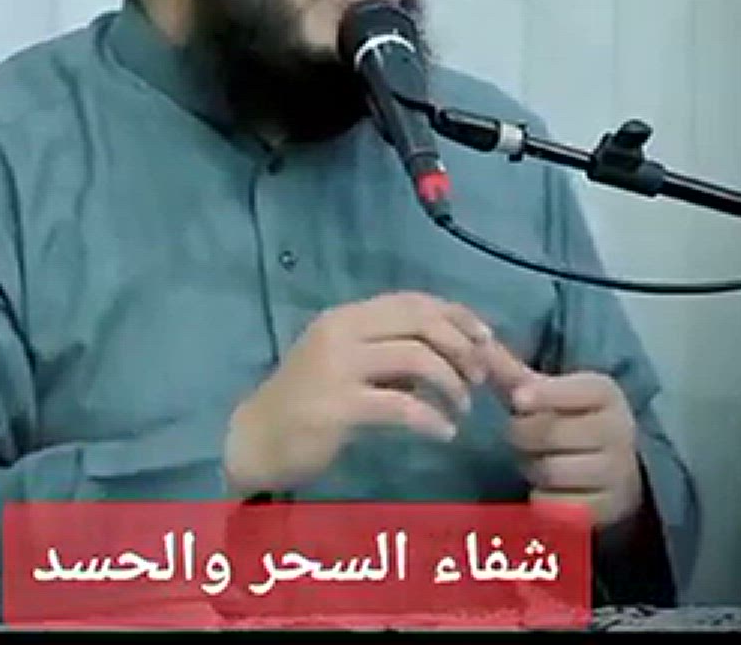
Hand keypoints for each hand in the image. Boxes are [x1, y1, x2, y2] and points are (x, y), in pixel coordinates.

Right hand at [223, 290, 493, 496]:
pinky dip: (432, 418)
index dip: (457, 315)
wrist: (254, 440)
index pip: (413, 301)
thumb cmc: (305, 403)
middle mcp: (341, 332)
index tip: (486, 339)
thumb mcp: (346, 363)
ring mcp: (337, 368)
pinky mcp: (338, 407)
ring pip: (417, 357)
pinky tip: (443, 433)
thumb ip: (389, 351)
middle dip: (462, 347)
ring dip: (451, 383)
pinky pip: (402, 406)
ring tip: (461, 409)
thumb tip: (449, 350)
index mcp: (346, 317)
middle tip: (478, 378)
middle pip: (420, 322)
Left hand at [482, 341, 644, 528]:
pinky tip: (549, 488)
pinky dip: (542, 499)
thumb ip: (515, 374)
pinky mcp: (607, 508)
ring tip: (538, 460)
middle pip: (551, 432)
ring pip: (551, 470)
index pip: (578, 390)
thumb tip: (478, 346)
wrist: (619, 471)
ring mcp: (617, 472)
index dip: (545, 394)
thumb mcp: (552, 394)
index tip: (519, 399)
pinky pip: (556, 505)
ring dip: (532, 468)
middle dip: (524, 436)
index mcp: (606, 394)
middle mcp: (618, 430)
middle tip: (524, 436)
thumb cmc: (574, 422)